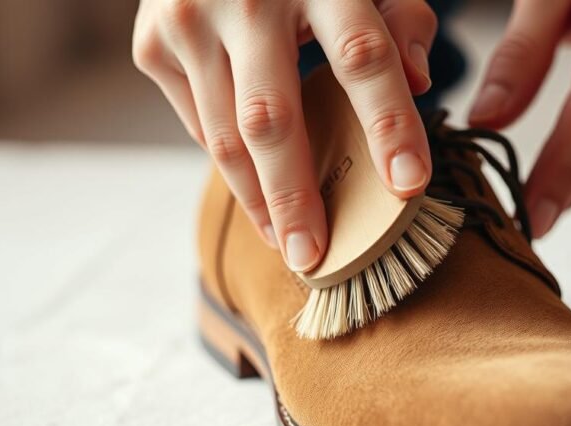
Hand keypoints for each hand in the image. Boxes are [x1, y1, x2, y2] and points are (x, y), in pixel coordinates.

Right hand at [133, 0, 437, 269]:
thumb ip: (402, 17)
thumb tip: (419, 84)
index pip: (362, 58)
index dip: (388, 125)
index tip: (410, 185)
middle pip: (272, 118)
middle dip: (296, 196)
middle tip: (315, 256)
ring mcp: (188, 21)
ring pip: (225, 136)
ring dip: (259, 200)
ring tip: (288, 242)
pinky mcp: (151, 45)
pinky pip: (200, 125)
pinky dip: (231, 164)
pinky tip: (257, 190)